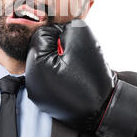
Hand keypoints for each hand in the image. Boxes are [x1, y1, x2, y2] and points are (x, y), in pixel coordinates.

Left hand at [26, 19, 136, 136]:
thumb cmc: (92, 76)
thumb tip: (61, 29)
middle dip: (60, 48)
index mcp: (36, 64)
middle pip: (43, 49)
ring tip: (77, 71)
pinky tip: (75, 81)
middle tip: (78, 59)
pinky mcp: (46, 100)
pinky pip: (51, 77)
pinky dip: (62, 75)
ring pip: (47, 63)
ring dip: (62, 61)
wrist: (104, 109)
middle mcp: (31, 80)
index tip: (76, 46)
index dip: (62, 35)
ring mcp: (37, 92)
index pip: (43, 34)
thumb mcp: (83, 40)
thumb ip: (68, 26)